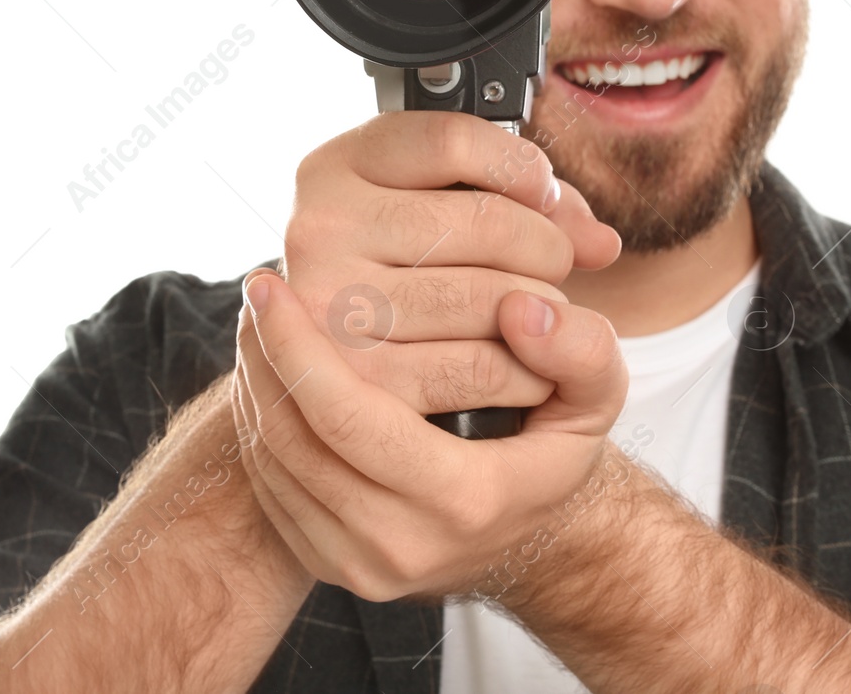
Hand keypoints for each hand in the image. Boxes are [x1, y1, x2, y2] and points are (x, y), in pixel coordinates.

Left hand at [231, 266, 628, 602]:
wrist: (532, 534)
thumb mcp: (597, 398)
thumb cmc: (559, 446)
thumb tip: (522, 307)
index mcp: (464, 502)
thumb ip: (581, 350)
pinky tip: (271, 367)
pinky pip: (270, 487)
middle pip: (294, 442)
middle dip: (264, 356)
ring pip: (272, 464)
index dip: (298, 347)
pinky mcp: (327, 565)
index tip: (271, 285)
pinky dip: (260, 421)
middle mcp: (401, 547)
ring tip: (258, 318)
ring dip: (254, 383)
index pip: (349, 420)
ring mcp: (357, 566)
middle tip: (257, 289)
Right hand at [275, 110, 619, 418]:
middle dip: (548, 249)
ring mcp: (327, 307)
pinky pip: (478, 367)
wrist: (339, 393)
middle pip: (489, 223)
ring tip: (538, 317)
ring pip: (489, 298)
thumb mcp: (447, 213)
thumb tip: (601, 243)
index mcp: (337, 167)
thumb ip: (532, 209)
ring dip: (542, 312)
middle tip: (550, 269)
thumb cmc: (407, 280)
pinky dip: (525, 372)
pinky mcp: (353, 383)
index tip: (541, 193)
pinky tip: (524, 366)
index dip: (521, 165)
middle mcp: (318, 230)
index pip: (453, 140)